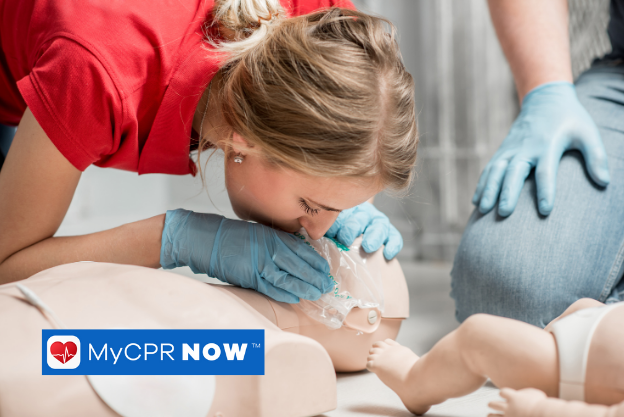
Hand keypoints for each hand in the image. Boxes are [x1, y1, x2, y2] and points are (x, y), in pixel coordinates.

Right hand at [160, 209, 331, 302]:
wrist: (206, 239)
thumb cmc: (231, 236)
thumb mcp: (259, 233)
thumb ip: (277, 242)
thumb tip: (296, 253)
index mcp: (273, 237)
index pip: (303, 251)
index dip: (317, 262)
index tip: (326, 270)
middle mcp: (270, 250)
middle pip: (300, 266)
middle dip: (316, 278)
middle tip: (327, 286)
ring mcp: (261, 265)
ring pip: (290, 280)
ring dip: (305, 288)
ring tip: (316, 294)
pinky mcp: (250, 278)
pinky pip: (272, 289)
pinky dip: (286, 294)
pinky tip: (296, 298)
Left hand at [325, 202, 402, 259]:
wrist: (353, 238)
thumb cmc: (335, 232)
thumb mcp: (327, 226)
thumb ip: (321, 227)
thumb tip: (311, 231)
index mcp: (345, 209)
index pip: (343, 210)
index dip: (338, 221)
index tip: (332, 232)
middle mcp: (363, 214)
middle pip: (361, 217)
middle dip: (353, 227)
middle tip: (346, 239)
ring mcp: (377, 222)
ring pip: (379, 225)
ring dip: (374, 236)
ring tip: (368, 247)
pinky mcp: (389, 233)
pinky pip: (394, 237)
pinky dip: (393, 245)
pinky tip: (388, 254)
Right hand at [473, 81, 609, 216]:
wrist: (545, 99)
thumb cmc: (570, 120)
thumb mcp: (587, 133)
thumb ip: (595, 156)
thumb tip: (605, 182)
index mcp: (548, 145)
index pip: (546, 171)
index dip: (546, 191)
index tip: (545, 210)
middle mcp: (526, 148)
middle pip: (514, 172)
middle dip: (508, 192)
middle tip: (504, 213)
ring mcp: (511, 150)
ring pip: (495, 171)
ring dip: (488, 190)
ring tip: (483, 210)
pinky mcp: (502, 152)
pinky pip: (489, 170)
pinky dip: (482, 185)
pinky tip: (476, 202)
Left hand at [489, 388, 546, 416]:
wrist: (544, 415)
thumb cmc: (542, 405)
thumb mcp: (534, 394)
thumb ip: (525, 392)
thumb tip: (522, 393)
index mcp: (513, 398)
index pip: (501, 392)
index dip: (504, 394)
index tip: (508, 396)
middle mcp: (508, 408)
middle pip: (492, 404)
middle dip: (493, 404)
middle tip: (495, 405)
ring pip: (492, 416)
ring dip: (491, 415)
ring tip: (491, 415)